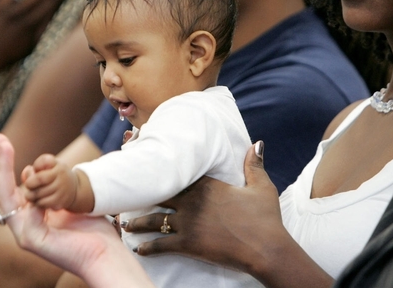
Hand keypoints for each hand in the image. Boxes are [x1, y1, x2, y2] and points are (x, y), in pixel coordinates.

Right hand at [0, 133, 152, 287]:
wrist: (105, 254)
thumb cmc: (91, 229)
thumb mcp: (65, 200)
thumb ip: (48, 188)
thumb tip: (30, 170)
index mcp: (29, 215)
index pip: (9, 186)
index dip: (2, 164)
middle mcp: (22, 224)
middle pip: (2, 190)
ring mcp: (24, 234)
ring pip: (6, 198)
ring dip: (7, 172)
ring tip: (11, 153)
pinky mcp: (32, 241)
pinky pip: (25, 214)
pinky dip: (32, 200)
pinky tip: (40, 189)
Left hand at [126, 142, 282, 272]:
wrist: (266, 247)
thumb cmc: (265, 217)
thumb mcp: (261, 186)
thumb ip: (254, 164)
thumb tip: (257, 143)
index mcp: (207, 185)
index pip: (178, 172)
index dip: (161, 169)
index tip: (146, 165)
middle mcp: (192, 201)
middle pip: (159, 194)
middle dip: (141, 194)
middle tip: (126, 195)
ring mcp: (188, 222)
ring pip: (154, 219)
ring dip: (138, 223)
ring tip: (126, 224)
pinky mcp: (188, 243)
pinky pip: (161, 244)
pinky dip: (148, 247)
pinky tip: (139, 249)